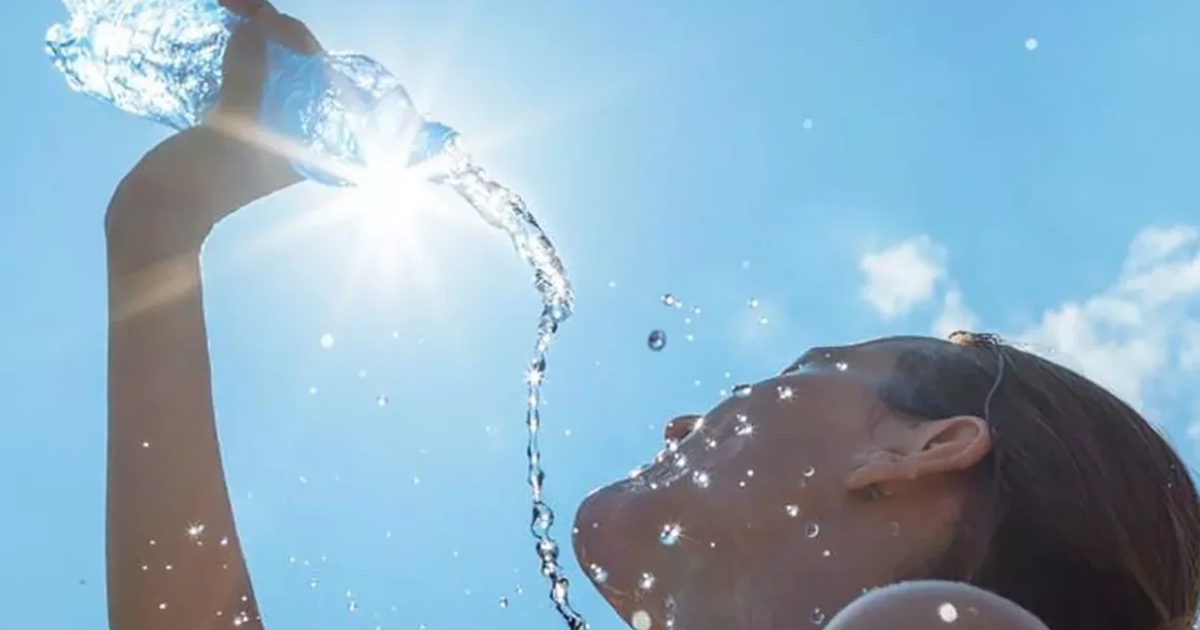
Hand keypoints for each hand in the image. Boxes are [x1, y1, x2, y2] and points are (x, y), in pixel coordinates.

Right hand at [105, 0, 326, 261]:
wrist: (155, 217)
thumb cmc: (200, 184)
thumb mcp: (230, 130)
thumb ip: (250, 79)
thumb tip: (257, 27)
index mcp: (311, 142)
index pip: (323, 78)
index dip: (298, 40)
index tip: (263, 17)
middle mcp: (296, 132)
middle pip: (299, 66)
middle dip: (275, 29)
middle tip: (238, 4)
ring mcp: (264, 125)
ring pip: (271, 65)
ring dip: (255, 33)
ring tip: (229, 6)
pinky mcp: (233, 120)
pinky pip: (244, 72)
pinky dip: (237, 48)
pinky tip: (222, 28)